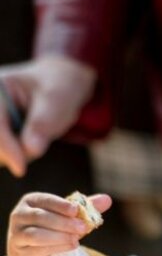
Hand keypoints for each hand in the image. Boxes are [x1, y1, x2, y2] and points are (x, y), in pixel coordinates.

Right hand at [0, 56, 95, 176]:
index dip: (5, 148)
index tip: (21, 169)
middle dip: (13, 151)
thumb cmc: (59, 88)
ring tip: (39, 133)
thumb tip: (31, 149)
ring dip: (18, 153)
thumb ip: (42, 123)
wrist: (62, 86)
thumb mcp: (56, 100)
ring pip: (0, 153)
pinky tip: (32, 138)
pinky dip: (18, 154)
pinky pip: (4, 155)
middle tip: (40, 141)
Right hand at [7, 192, 111, 255]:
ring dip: (59, 236)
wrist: (32, 250)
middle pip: (41, 217)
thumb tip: (107, 199)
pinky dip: (56, 248)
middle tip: (83, 227)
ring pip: (37, 234)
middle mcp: (20, 215)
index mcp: (32, 201)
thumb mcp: (68, 216)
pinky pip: (37, 249)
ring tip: (77, 239)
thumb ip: (86, 207)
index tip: (75, 210)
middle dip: (64, 222)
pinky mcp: (19, 251)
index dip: (60, 205)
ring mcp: (17, 234)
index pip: (45, 200)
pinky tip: (72, 246)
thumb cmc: (52, 227)